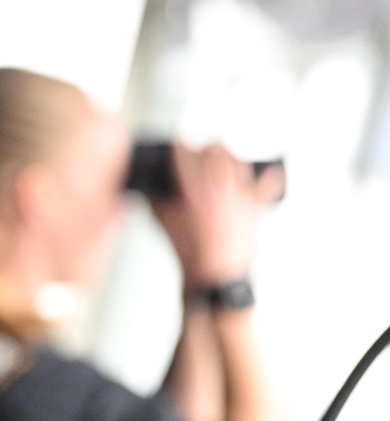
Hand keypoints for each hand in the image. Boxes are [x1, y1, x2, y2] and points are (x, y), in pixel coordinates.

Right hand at [150, 142, 278, 291]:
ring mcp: (240, 197)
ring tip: (222, 156)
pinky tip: (269, 172)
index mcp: (194, 193)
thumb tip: (151, 187)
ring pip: (237, 162)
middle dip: (206, 147)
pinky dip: (269, 178)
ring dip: (228, 156)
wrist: (216, 278)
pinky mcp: (254, 208)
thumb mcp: (163, 226)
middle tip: (200, 149)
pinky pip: (268, 187)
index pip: (185, 158)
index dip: (179, 147)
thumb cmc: (190, 256)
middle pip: (216, 152)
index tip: (177, 142)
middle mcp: (220, 190)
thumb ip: (156, 202)